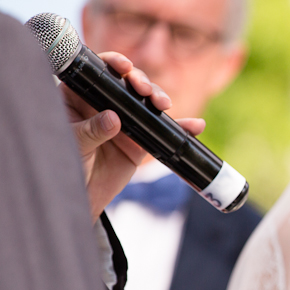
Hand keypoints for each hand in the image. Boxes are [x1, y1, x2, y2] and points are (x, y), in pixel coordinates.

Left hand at [62, 52, 204, 221]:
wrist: (81, 196)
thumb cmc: (65, 164)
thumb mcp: (74, 145)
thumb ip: (91, 130)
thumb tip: (113, 118)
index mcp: (79, 97)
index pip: (97, 73)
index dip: (112, 64)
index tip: (124, 67)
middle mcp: (103, 104)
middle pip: (127, 84)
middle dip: (141, 83)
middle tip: (146, 92)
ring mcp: (124, 122)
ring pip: (146, 103)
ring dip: (159, 99)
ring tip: (164, 105)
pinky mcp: (140, 141)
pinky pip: (162, 131)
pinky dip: (180, 128)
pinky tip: (194, 126)